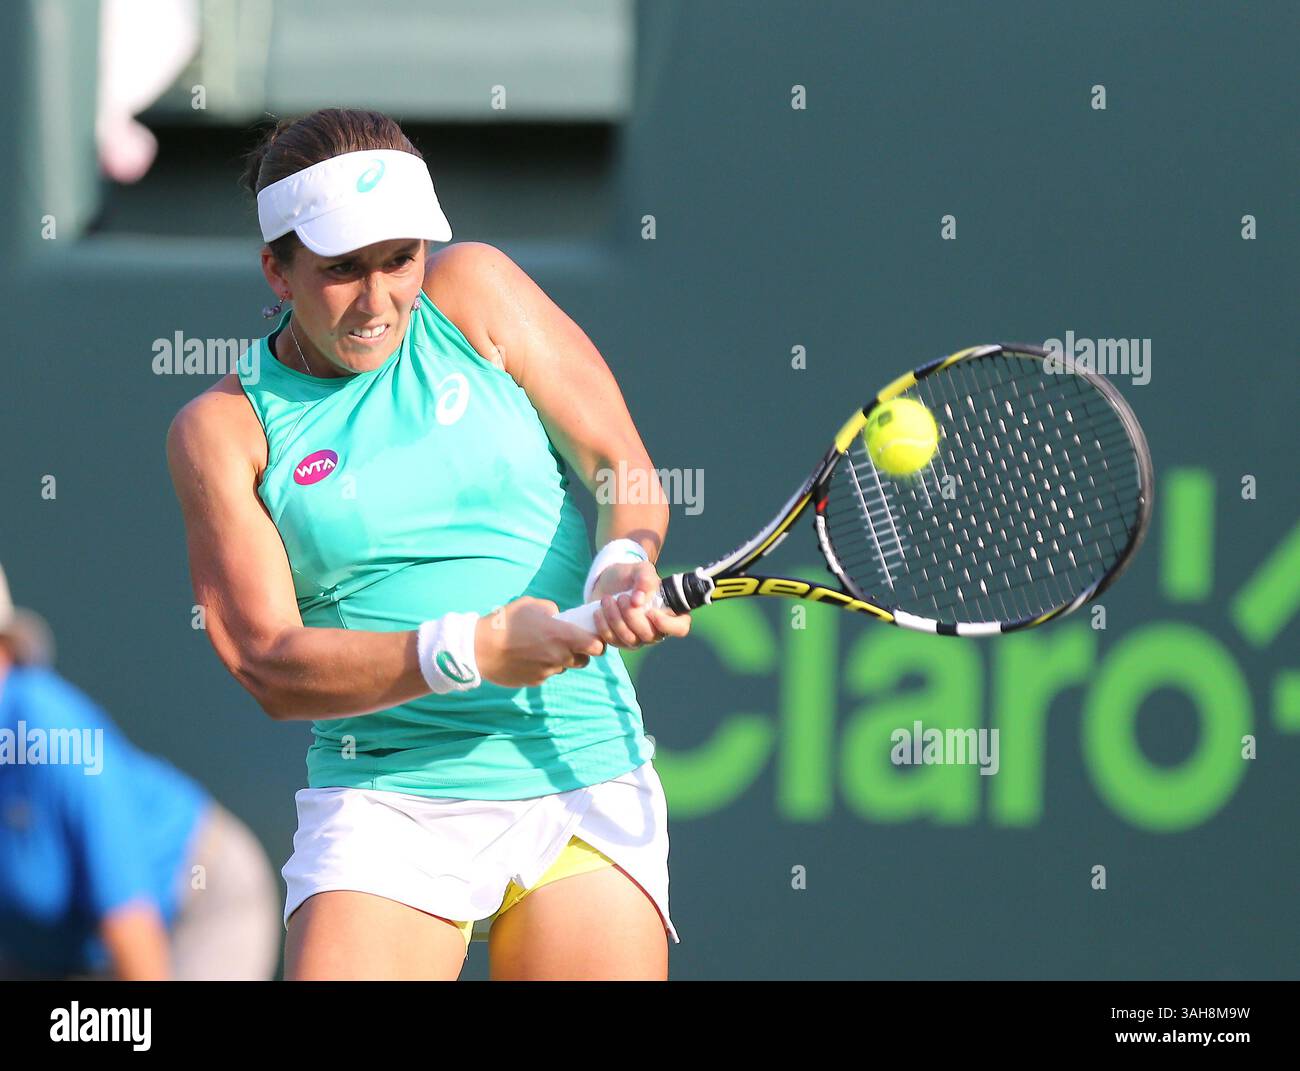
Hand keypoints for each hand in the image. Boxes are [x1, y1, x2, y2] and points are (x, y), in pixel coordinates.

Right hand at [474, 597, 606, 687]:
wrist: (480, 648)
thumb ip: (550, 609)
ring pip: (563, 667)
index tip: (590, 637)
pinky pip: (545, 674)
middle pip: (583, 661)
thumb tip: (557, 616)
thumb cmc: (506, 622)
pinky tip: (527, 657)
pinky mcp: (534, 681)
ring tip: (541, 648)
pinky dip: (542, 667)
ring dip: (559, 660)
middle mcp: (559, 657)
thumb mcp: (530, 605)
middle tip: (567, 643)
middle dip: (580, 653)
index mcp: (562, 636)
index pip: (596, 646)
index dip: (597, 642)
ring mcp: (547, 672)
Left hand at [589, 560, 691, 649]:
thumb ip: (645, 579)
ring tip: (607, 599)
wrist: (608, 581)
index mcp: (669, 613)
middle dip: (632, 616)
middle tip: (621, 597)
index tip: (651, 611)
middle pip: (649, 635)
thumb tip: (638, 600)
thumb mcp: (641, 570)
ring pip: (629, 640)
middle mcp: (655, 630)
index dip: (667, 624)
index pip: (680, 628)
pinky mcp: (618, 641)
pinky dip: (603, 628)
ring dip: (615, 619)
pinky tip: (599, 611)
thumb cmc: (631, 576)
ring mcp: (637, 638)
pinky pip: (611, 642)